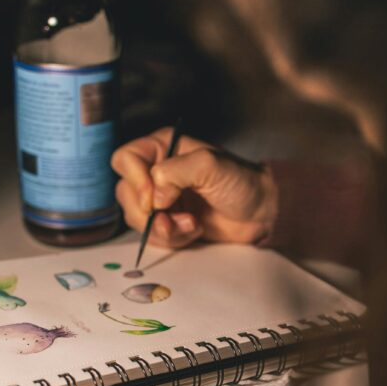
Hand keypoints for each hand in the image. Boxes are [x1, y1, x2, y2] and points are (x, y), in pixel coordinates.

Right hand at [111, 127, 278, 247]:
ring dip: (163, 228)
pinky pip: (152, 235)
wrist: (261, 213)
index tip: (155, 198)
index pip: (125, 159)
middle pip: (126, 192)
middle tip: (172, 217)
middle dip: (149, 212)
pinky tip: (195, 229)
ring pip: (137, 218)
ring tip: (192, 224)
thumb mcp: (210, 166)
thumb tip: (155, 196)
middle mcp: (157, 171)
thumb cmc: (241, 182)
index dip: (135, 180)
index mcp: (163, 147)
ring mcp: (162, 199)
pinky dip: (172, 238)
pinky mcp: (169, 222)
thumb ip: (176, 172)